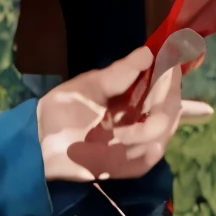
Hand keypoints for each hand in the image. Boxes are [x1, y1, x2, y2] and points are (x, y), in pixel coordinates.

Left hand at [38, 45, 213, 183]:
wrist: (43, 143)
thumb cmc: (62, 110)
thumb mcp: (88, 87)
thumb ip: (119, 73)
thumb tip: (148, 52)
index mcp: (134, 93)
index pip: (167, 83)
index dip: (172, 76)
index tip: (171, 65)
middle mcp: (145, 116)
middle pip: (172, 107)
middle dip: (163, 102)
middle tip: (143, 102)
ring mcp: (143, 141)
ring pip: (165, 129)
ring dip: (146, 130)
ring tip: (116, 134)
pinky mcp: (138, 163)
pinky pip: (153, 153)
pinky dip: (140, 149)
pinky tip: (122, 146)